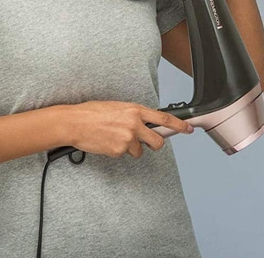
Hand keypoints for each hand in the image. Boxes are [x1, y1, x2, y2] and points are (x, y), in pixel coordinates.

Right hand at [66, 101, 192, 158]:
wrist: (75, 122)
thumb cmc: (92, 113)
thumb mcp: (117, 107)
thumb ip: (133, 115)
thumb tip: (144, 123)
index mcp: (135, 110)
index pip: (164, 118)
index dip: (179, 125)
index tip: (188, 128)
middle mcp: (134, 124)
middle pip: (158, 142)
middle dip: (154, 144)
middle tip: (145, 142)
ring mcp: (127, 139)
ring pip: (139, 151)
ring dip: (130, 147)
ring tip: (114, 138)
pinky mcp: (119, 151)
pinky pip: (124, 154)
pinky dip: (117, 151)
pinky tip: (107, 142)